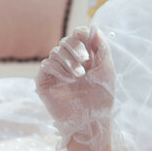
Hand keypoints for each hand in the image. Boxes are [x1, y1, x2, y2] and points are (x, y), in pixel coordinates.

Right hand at [36, 26, 115, 149]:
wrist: (91, 122)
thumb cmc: (102, 99)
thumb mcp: (107, 71)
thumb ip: (102, 49)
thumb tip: (94, 28)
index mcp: (85, 58)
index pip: (78, 37)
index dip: (80, 33)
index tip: (85, 34)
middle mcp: (69, 63)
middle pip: (66, 41)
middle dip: (75, 47)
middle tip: (85, 59)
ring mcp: (56, 72)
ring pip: (55, 52)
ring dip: (68, 60)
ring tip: (79, 76)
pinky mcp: (44, 82)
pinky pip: (46, 65)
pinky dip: (58, 68)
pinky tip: (69, 80)